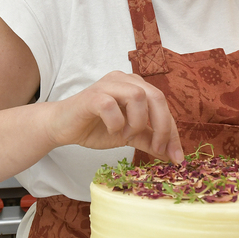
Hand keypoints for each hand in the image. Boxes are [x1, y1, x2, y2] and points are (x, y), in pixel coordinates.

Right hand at [43, 71, 184, 163]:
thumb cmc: (95, 127)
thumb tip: (172, 155)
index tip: (177, 157)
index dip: (172, 132)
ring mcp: (107, 85)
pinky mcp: (92, 96)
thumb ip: (149, 140)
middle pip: (157, 96)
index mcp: (136, 86)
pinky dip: (116, 123)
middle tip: (157, 149)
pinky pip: (112, 106)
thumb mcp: (129, 135)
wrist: (62, 128)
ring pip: (138, 97)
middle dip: (163, 126)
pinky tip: (111, 131)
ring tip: (125, 136)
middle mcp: (124, 80)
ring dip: (136, 123)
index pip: (163, 106)